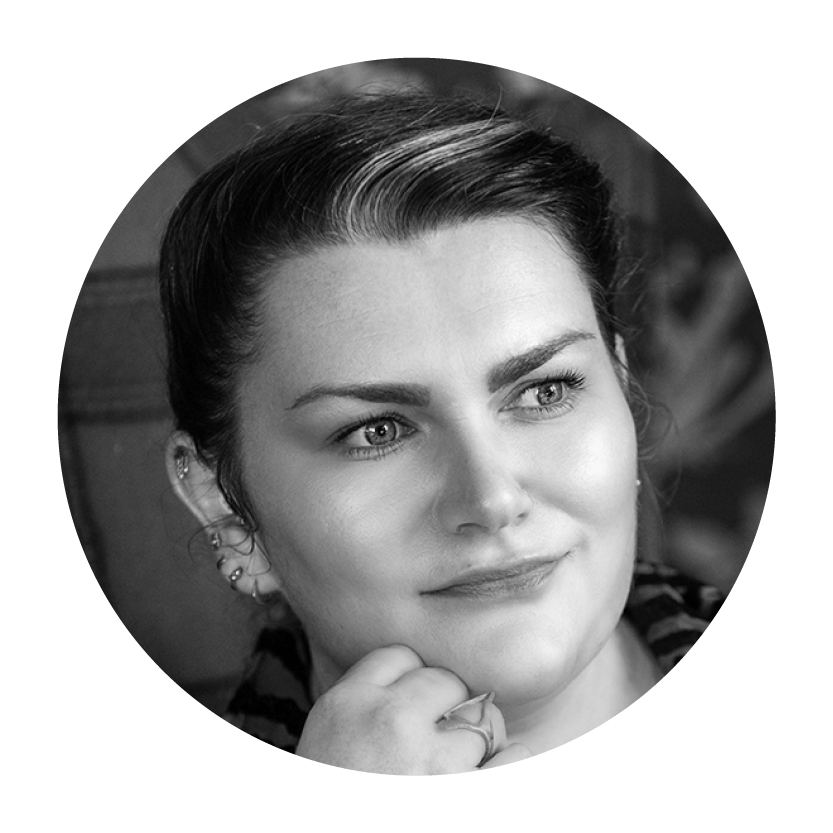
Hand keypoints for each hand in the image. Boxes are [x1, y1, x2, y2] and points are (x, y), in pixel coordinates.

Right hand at [295, 645, 530, 773]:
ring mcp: (429, 758)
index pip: (399, 657)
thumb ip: (364, 711)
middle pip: (444, 681)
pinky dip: (507, 765)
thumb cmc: (338, 781)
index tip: (412, 710)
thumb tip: (423, 691)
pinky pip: (513, 758)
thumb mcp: (325, 745)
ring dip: (475, 747)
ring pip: (480, 720)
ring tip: (449, 773)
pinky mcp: (461, 789)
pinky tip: (487, 773)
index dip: (411, 683)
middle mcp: (388, 720)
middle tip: (435, 746)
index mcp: (345, 705)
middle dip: (448, 709)